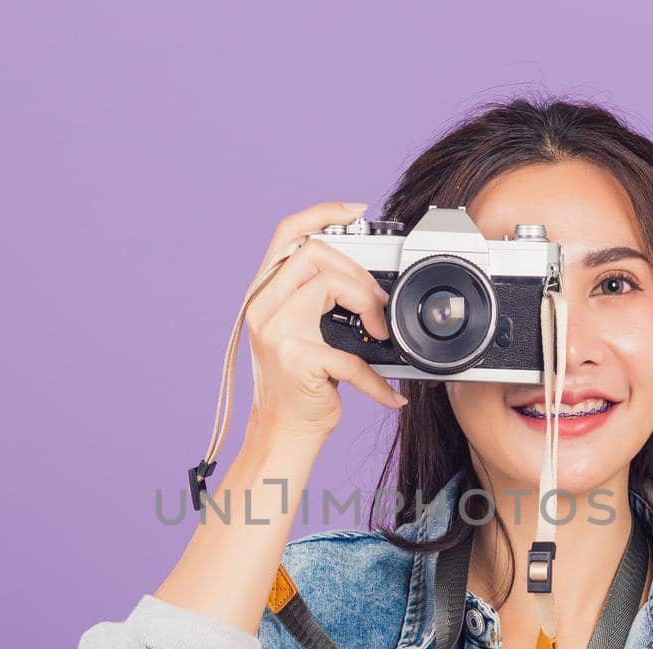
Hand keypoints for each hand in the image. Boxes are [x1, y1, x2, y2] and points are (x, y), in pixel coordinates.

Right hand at [242, 201, 405, 444]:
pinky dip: (377, 380)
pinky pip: (351, 356)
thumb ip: (315, 298)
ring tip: (380, 334)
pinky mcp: (297, 361)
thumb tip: (365, 278)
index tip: (357, 211)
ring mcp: (277, 332)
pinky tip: (389, 394)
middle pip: (316, 253)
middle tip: (377, 306)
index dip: (322, 212)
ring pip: (329, 285)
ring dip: (368, 305)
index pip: (287, 234)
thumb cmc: (299, 384)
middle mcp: (263, 307)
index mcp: (264, 294)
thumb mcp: (299, 331)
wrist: (283, 433)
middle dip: (359, 273)